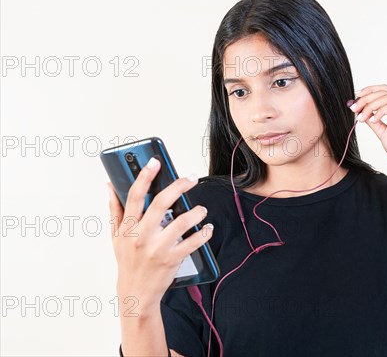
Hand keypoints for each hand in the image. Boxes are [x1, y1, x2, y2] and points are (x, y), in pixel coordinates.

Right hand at [107, 157, 212, 312]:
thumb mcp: (115, 237)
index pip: (134, 196)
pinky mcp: (172, 260)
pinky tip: (207, 228)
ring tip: (202, 209)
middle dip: (178, 187)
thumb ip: (114, 210)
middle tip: (191, 179)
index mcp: (127, 227)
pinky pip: (192, 243)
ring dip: (195, 213)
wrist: (135, 293)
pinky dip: (203, 234)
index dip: (144, 177)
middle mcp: (141, 236)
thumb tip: (109, 186)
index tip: (155, 162)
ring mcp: (157, 248)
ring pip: (180, 223)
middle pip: (160, 204)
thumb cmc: (127, 261)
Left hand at [350, 84, 386, 172]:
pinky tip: (373, 120)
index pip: (385, 90)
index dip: (369, 90)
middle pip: (384, 92)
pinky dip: (380, 112)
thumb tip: (361, 111)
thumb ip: (373, 119)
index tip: (356, 96)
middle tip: (354, 108)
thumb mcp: (382, 131)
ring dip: (370, 106)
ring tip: (361, 117)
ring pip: (386, 98)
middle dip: (366, 99)